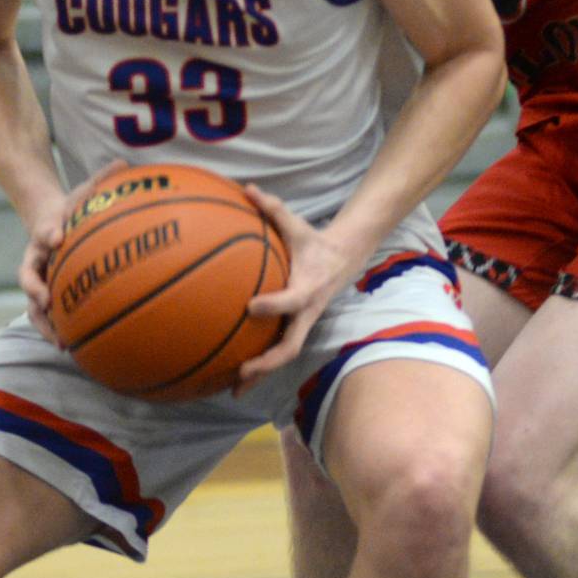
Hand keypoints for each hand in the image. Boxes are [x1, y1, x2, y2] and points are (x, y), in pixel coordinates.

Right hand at [21, 160, 126, 340]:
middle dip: (36, 291)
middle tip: (46, 301)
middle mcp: (37, 260)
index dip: (48, 233)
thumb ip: (101, 179)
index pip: (43, 232)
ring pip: (34, 306)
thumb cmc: (73, 208)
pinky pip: (50, 318)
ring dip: (45, 324)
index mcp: (44, 234)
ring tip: (61, 342)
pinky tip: (78, 349)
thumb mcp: (84, 191)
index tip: (56, 236)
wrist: (52, 222)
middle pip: (29, 278)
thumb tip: (124, 162)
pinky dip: (59, 331)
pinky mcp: (49, 297)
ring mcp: (40, 281)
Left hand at [234, 183, 358, 387]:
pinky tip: (234, 379)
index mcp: (307, 288)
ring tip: (233, 389)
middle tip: (241, 370)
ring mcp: (303, 324)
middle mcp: (307, 312)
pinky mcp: (296, 329)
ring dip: (261, 374)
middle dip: (267, 361)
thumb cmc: (313, 242)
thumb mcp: (296, 224)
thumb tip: (246, 188)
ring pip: (284, 356)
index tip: (250, 306)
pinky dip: (260, 367)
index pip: (292, 300)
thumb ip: (271, 208)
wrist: (344, 259)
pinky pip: (279, 351)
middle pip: (290, 346)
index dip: (274, 305)